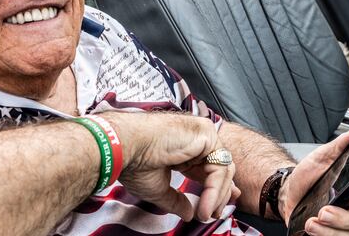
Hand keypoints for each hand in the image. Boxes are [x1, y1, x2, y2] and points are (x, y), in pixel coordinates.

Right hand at [103, 112, 240, 221]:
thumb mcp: (158, 188)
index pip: (209, 167)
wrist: (124, 148)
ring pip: (224, 168)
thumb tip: (189, 214)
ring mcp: (202, 133)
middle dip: (221, 194)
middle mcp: (196, 137)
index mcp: (185, 146)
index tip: (215, 208)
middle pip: (221, 168)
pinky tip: (204, 205)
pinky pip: (220, 167)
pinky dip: (215, 190)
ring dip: (217, 196)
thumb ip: (176, 200)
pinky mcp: (206, 134)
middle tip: (214, 214)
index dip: (216, 189)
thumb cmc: (134, 162)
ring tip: (205, 214)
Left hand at [279, 126, 348, 234]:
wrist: (287, 193)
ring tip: (311, 223)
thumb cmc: (307, 176)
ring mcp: (342, 227)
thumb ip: (341, 145)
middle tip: (323, 212)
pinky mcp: (330, 235)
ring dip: (330, 232)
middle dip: (342, 220)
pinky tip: (311, 231)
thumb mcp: (322, 156)